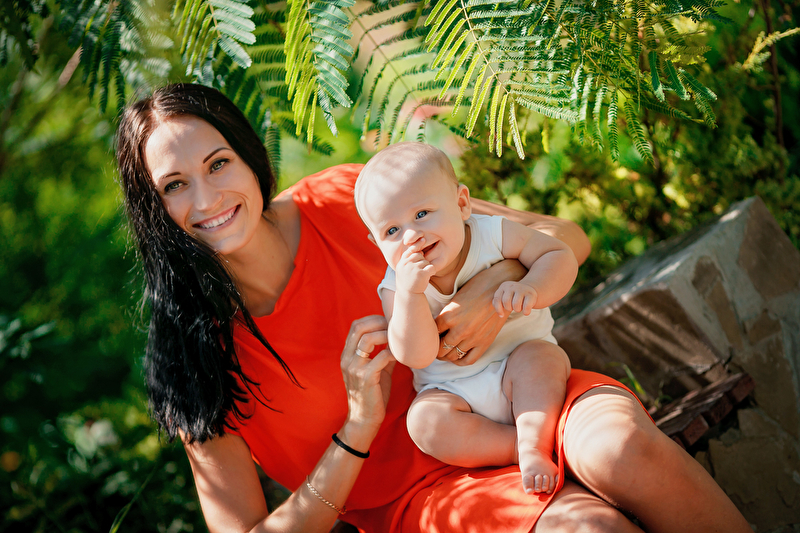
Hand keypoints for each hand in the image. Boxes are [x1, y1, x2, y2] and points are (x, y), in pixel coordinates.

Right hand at [340, 316, 395, 438]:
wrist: (364, 420)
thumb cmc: (372, 395)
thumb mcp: (375, 371)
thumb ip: (381, 355)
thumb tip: (397, 342)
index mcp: (347, 355)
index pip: (355, 326)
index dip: (373, 319)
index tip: (389, 321)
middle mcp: (347, 359)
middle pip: (359, 327)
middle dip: (379, 322)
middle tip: (395, 326)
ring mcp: (355, 368)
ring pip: (368, 339)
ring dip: (387, 335)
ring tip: (399, 340)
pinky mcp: (366, 377)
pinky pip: (381, 357)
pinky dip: (394, 352)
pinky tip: (401, 356)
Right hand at [395, 239, 435, 293]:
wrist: (408, 295)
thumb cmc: (407, 281)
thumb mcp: (403, 269)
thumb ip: (407, 259)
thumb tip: (416, 247)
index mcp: (402, 262)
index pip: (410, 249)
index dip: (417, 244)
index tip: (423, 239)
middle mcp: (407, 263)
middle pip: (420, 255)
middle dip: (422, 261)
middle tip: (418, 271)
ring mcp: (414, 268)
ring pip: (426, 262)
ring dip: (426, 268)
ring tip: (421, 276)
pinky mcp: (421, 274)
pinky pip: (431, 267)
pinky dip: (432, 271)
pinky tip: (428, 276)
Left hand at [434, 260, 525, 365]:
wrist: (501, 288)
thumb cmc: (477, 287)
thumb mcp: (456, 298)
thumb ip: (446, 314)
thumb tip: (437, 327)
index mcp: (449, 315)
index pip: (433, 332)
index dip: (429, 335)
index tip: (429, 335)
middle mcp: (459, 329)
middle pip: (440, 348)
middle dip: (435, 349)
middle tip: (434, 347)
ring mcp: (473, 338)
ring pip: (452, 355)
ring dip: (446, 356)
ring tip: (443, 353)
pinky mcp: (484, 342)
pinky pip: (468, 360)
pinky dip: (459, 361)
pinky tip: (456, 358)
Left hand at [493, 281, 537, 315]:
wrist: (529, 290)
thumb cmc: (514, 296)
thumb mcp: (505, 296)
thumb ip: (498, 302)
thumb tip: (500, 314)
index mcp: (504, 286)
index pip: (497, 299)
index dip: (498, 309)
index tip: (501, 315)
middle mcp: (512, 286)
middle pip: (506, 301)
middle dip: (509, 308)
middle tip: (512, 307)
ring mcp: (522, 289)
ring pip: (515, 304)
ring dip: (517, 310)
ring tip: (519, 307)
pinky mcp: (531, 294)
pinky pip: (526, 307)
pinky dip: (526, 312)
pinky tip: (526, 311)